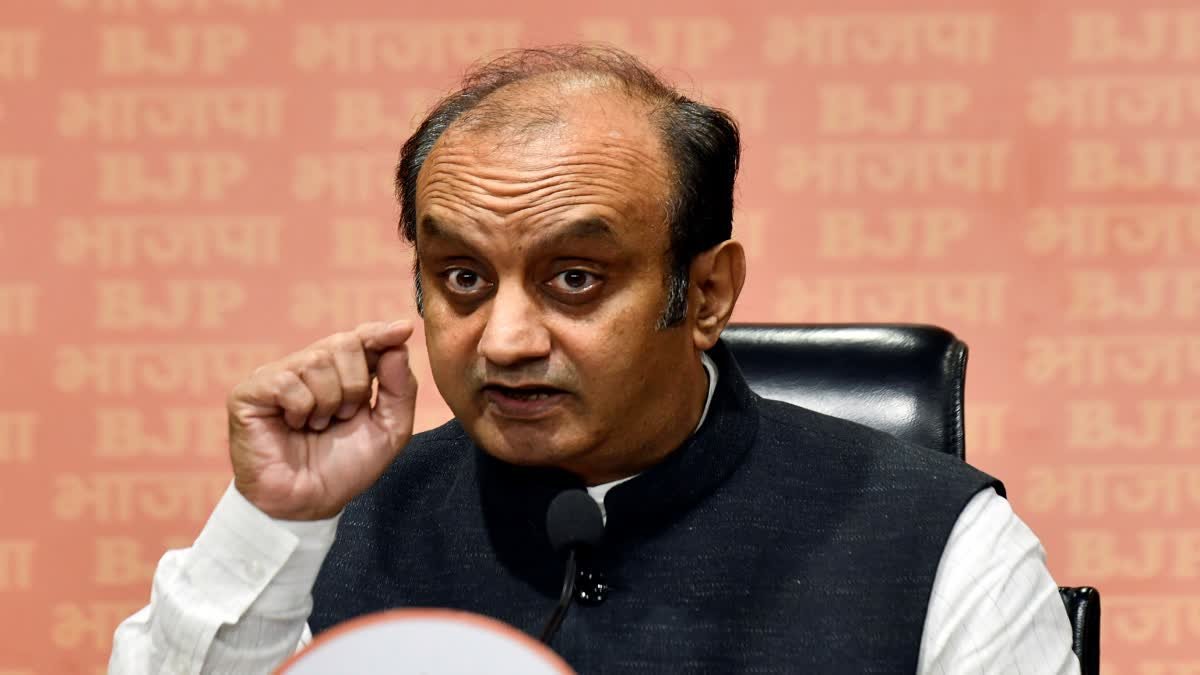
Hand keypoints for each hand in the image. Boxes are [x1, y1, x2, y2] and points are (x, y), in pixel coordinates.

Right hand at [227, 320, 417, 519]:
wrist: (308, 504)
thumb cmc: (344, 468)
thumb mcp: (388, 431)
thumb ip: (400, 389)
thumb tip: (398, 345)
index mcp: (341, 373)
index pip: (362, 338)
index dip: (381, 333)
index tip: (403, 329)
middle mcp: (307, 368)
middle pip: (344, 343)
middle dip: (355, 385)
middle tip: (344, 417)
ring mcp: (277, 376)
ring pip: (317, 361)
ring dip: (329, 403)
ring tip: (317, 426)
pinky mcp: (249, 392)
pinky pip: (288, 382)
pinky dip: (301, 409)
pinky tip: (293, 426)